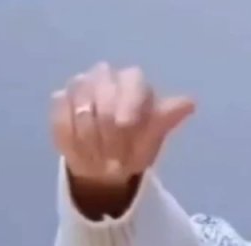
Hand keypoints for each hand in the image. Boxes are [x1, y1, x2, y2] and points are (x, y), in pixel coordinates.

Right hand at [50, 62, 194, 185]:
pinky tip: (83, 153)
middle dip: (108, 128)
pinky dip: (72, 139)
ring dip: (91, 137)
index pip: (131, 81)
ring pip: (80, 104)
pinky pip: (61, 118)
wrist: (107, 165)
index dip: (128, 103)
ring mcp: (79, 87)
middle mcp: (105, 76)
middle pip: (102, 91)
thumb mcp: (154, 137)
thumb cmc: (136, 146)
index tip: (126, 126)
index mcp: (134, 81)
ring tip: (102, 159)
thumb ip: (166, 120)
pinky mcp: (60, 103)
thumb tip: (190, 104)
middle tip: (115, 156)